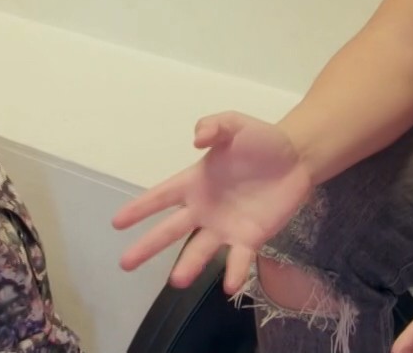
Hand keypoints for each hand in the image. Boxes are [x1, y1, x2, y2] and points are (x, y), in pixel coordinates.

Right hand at [111, 112, 314, 295]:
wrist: (296, 158)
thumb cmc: (260, 140)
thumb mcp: (234, 124)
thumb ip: (213, 127)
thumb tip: (196, 141)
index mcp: (195, 182)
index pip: (161, 197)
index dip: (139, 208)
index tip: (116, 223)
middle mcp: (204, 209)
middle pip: (170, 230)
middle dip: (148, 246)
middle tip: (125, 264)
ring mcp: (225, 227)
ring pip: (201, 250)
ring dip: (189, 266)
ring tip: (176, 282)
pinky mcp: (250, 238)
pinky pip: (239, 259)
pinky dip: (233, 272)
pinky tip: (228, 286)